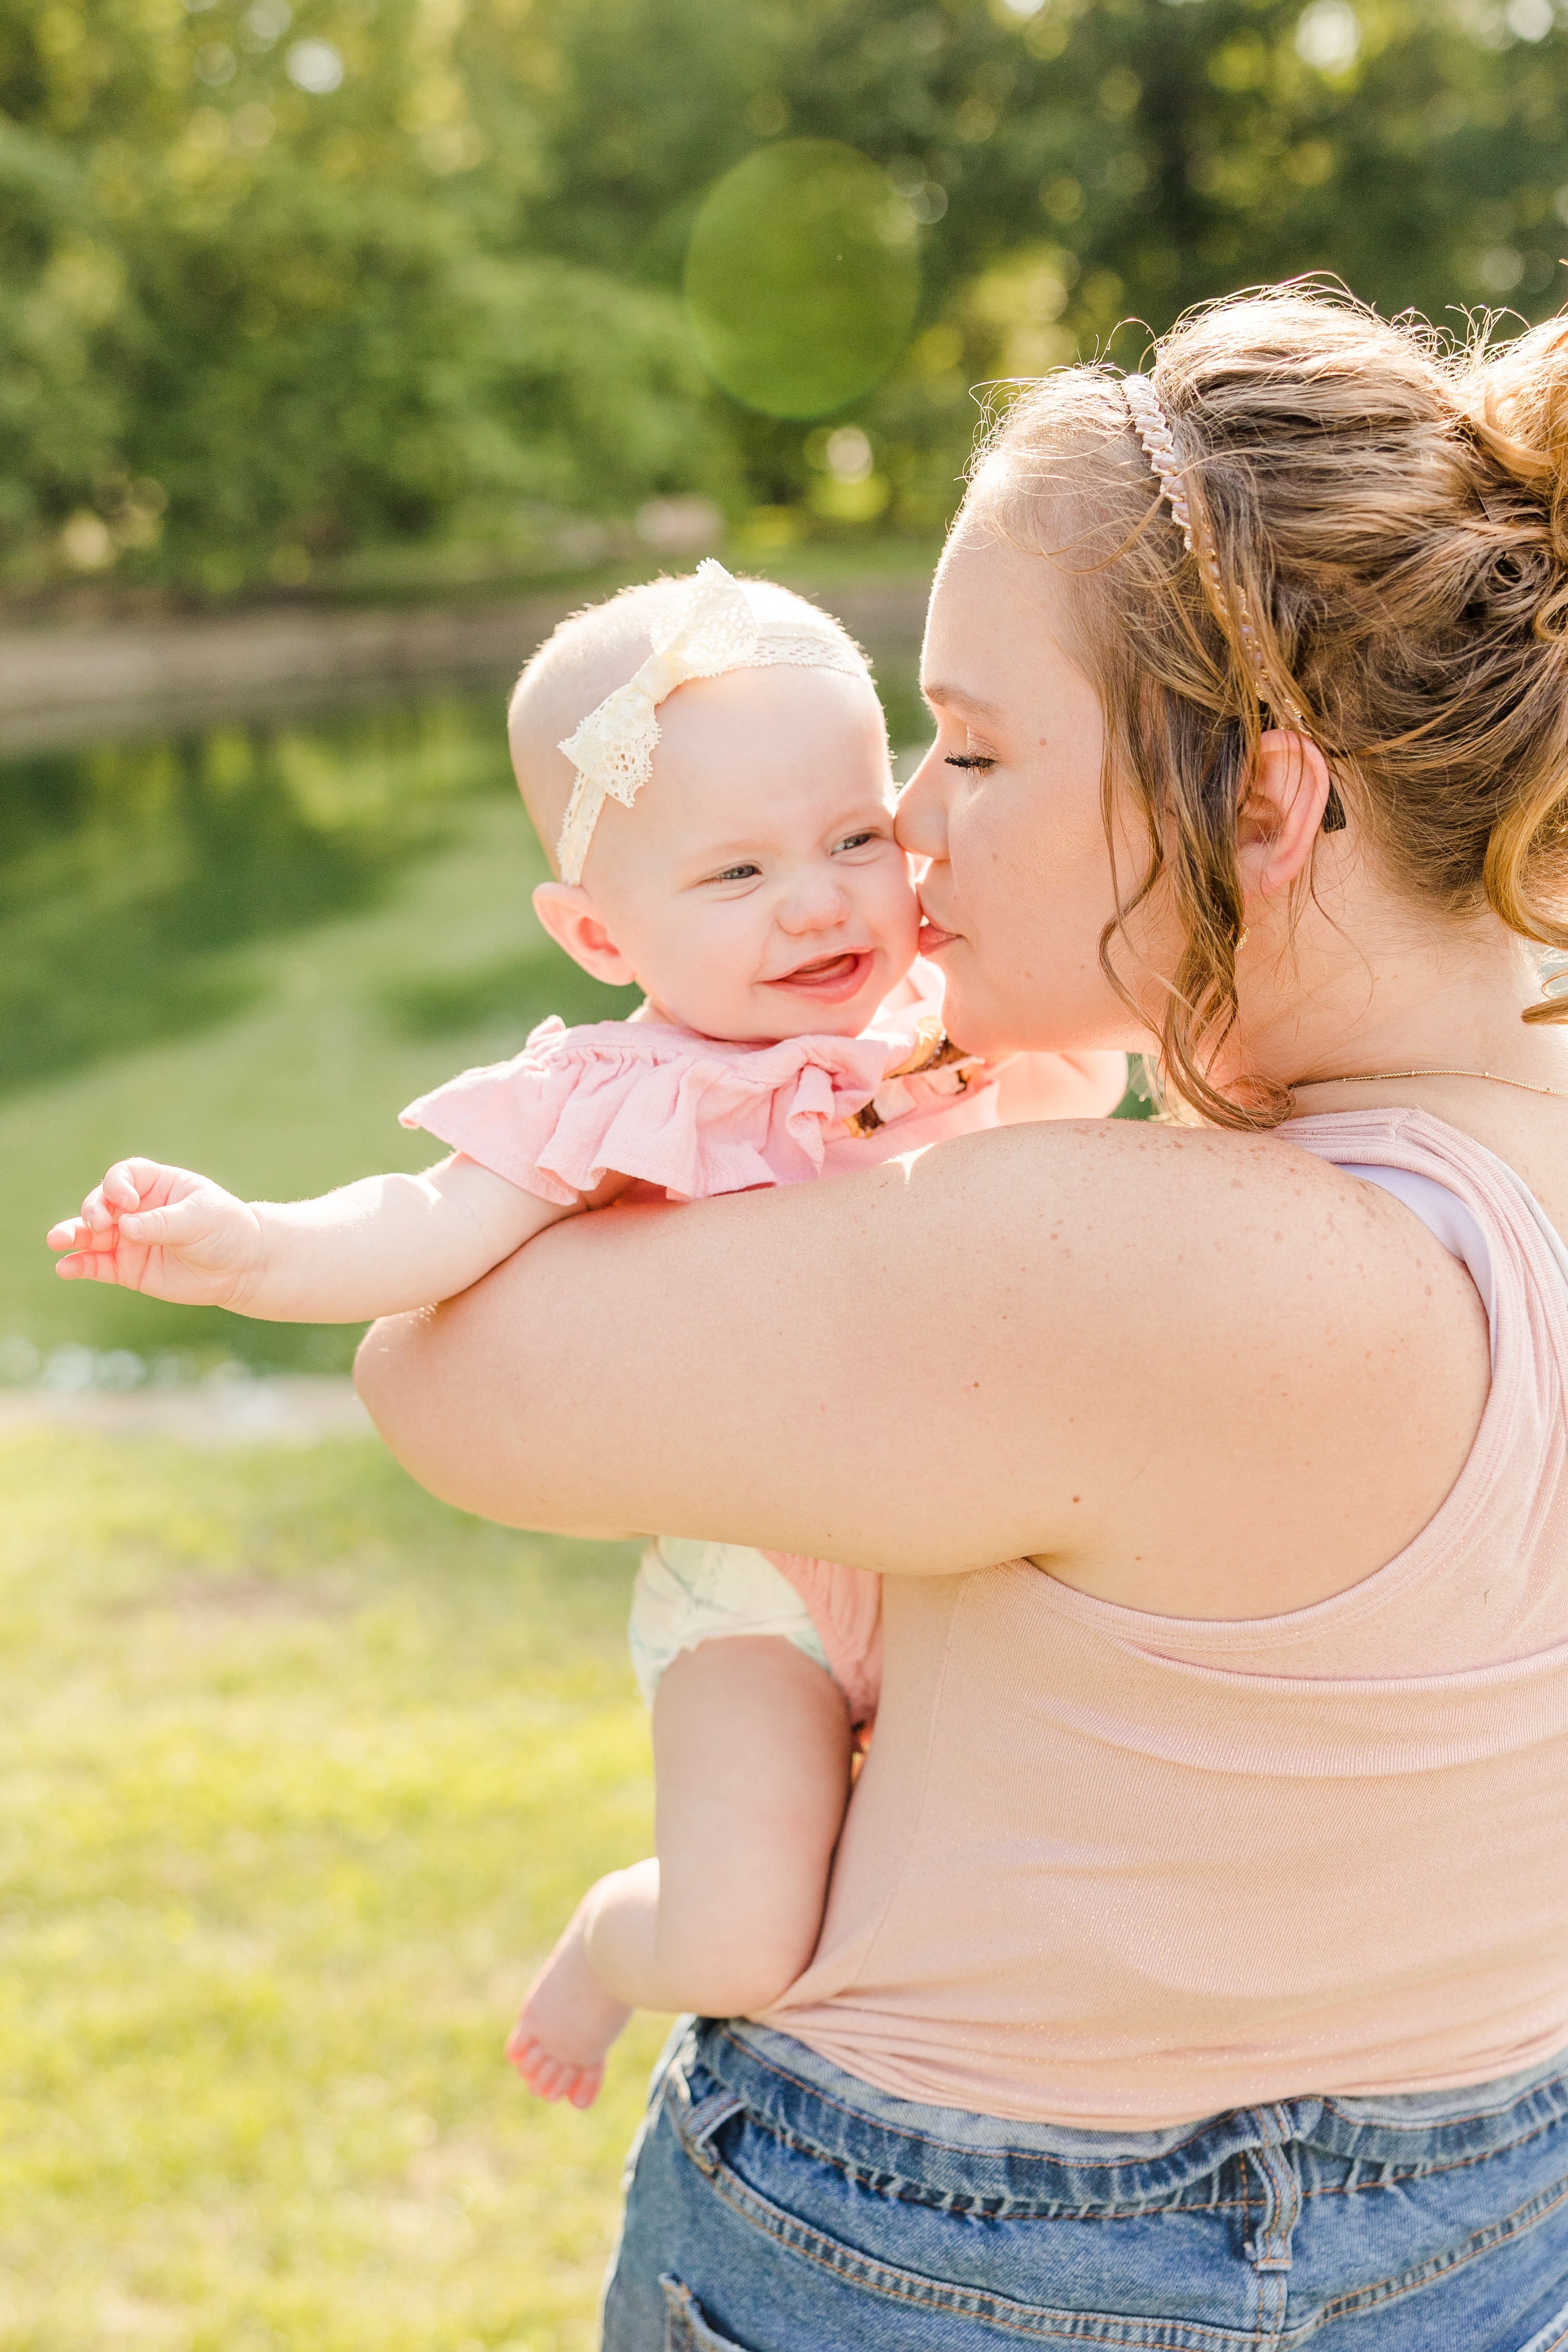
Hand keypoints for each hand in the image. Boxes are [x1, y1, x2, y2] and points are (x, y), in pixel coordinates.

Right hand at [47, 1159, 266, 1306]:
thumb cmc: (225, 1230)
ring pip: (91, 1235)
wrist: (241, 1267)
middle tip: (97, 1224)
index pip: (123, 1176)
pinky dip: (79, 1265)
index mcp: (156, 1185)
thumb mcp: (200, 1219)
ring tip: (57, 1240)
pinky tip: (65, 1268)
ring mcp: (128, 1239)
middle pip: (101, 1203)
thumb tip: (125, 1229)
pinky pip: (96, 1265)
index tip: (127, 1203)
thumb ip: (162, 1223)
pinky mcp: (126, 1268)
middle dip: (93, 1211)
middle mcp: (136, 1209)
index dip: (117, 1186)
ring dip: (72, 1235)